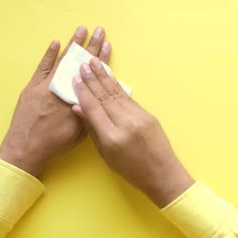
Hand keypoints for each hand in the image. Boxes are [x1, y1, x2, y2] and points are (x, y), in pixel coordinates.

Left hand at [0, 26, 110, 176]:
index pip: (92, 74)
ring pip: (62, 61)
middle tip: (99, 31)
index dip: (100, 59)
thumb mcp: (80, 132)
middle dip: (90, 46)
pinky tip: (56, 43)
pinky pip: (42, 67)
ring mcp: (45, 85)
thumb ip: (88, 112)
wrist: (26, 148)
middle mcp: (61, 88)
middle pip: (78, 63)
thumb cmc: (55, 143)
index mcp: (75, 99)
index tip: (107, 45)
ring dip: (72, 45)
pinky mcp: (32, 87)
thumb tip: (95, 98)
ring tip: (82, 30)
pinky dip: (49, 55)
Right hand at [72, 58, 194, 207]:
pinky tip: (109, 78)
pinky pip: (127, 98)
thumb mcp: (106, 154)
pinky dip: (117, 86)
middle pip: (104, 97)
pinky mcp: (147, 114)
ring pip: (117, 93)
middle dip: (92, 79)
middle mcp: (125, 124)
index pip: (93, 108)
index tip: (75, 79)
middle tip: (83, 64)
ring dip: (104, 77)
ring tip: (95, 63)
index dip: (83, 92)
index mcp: (112, 137)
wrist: (162, 174)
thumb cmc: (130, 169)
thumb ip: (93, 129)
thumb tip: (78, 107)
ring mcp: (139, 117)